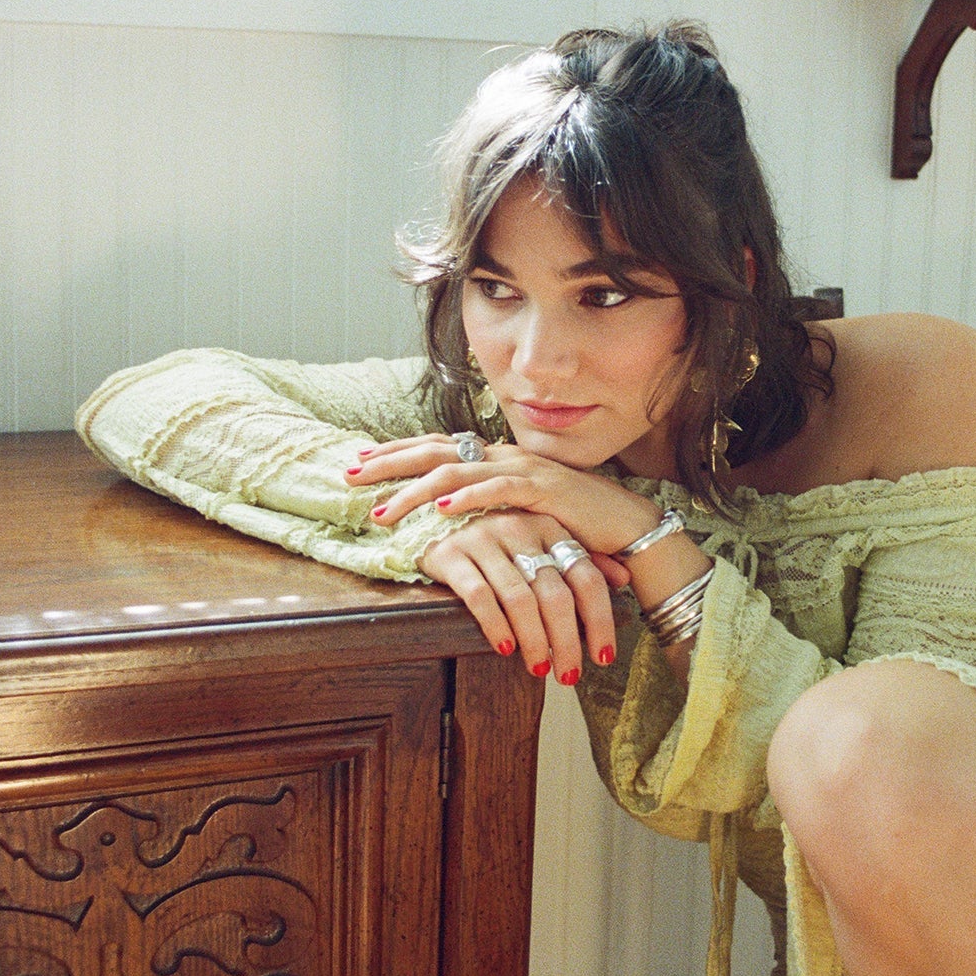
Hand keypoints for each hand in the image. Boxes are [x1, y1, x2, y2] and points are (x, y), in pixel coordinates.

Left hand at [345, 433, 661, 564]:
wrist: (627, 527)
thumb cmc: (573, 524)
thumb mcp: (519, 514)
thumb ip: (486, 509)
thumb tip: (446, 518)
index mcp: (496, 459)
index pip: (436, 448)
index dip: (396, 452)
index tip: (358, 460)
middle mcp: (504, 457)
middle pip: (435, 451)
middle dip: (389, 462)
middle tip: (349, 473)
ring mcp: (523, 469)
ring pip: (457, 472)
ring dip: (414, 490)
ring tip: (382, 509)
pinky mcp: (544, 489)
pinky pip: (498, 489)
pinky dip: (467, 498)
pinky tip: (441, 508)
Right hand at [413, 510, 616, 685]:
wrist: (431, 513)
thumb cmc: (495, 535)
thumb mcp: (540, 537)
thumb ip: (581, 556)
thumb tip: (624, 578)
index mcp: (549, 526)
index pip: (586, 578)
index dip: (599, 620)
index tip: (603, 656)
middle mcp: (520, 529)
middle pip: (555, 595)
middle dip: (567, 641)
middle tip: (569, 675)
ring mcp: (484, 539)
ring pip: (520, 599)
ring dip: (534, 641)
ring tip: (539, 669)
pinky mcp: (451, 554)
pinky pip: (479, 596)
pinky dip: (495, 625)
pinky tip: (505, 648)